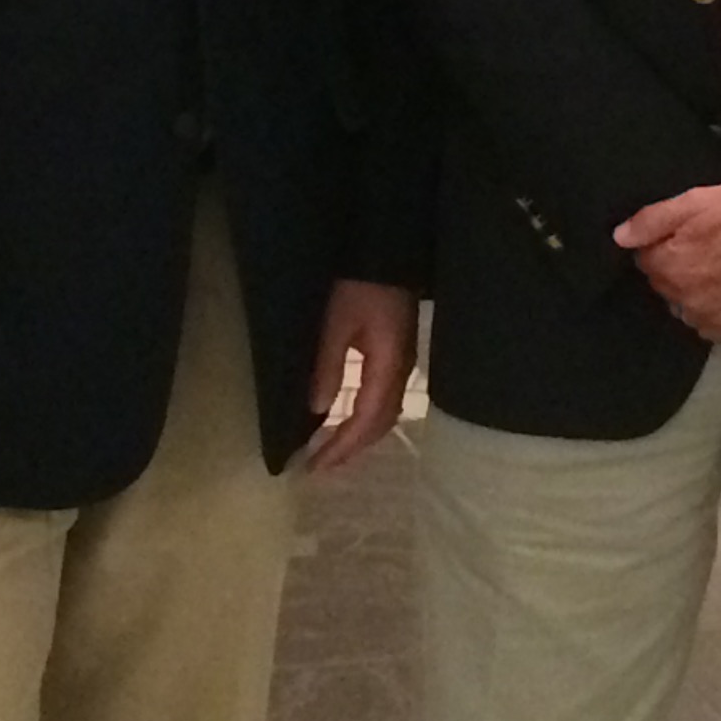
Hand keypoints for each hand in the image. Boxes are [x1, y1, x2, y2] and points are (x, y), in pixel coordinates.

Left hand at [302, 280, 418, 472]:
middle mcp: (401, 372)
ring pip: (386, 414)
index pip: (366, 420)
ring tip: (334, 451)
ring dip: (360, 436)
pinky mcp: (398, 356)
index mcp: (388, 367)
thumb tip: (317, 409)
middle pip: (381, 424)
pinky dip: (367, 418)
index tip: (317, 465)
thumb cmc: (360, 287)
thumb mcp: (337, 324)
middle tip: (321, 466)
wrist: (389, 254)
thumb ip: (329, 367)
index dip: (342, 446)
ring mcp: (403, 364)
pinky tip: (350, 419)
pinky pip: (385, 399)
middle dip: (352, 448)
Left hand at [614, 183, 720, 346]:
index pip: (647, 262)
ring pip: (692, 309)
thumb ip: (652, 220)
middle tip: (709, 249)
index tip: (685, 235)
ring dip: (699, 295)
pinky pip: (718, 328)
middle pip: (669, 287)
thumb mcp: (696, 201)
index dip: (664, 245)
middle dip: (679, 270)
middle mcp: (687, 303)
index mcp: (671, 269)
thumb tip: (618, 237)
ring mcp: (716, 322)